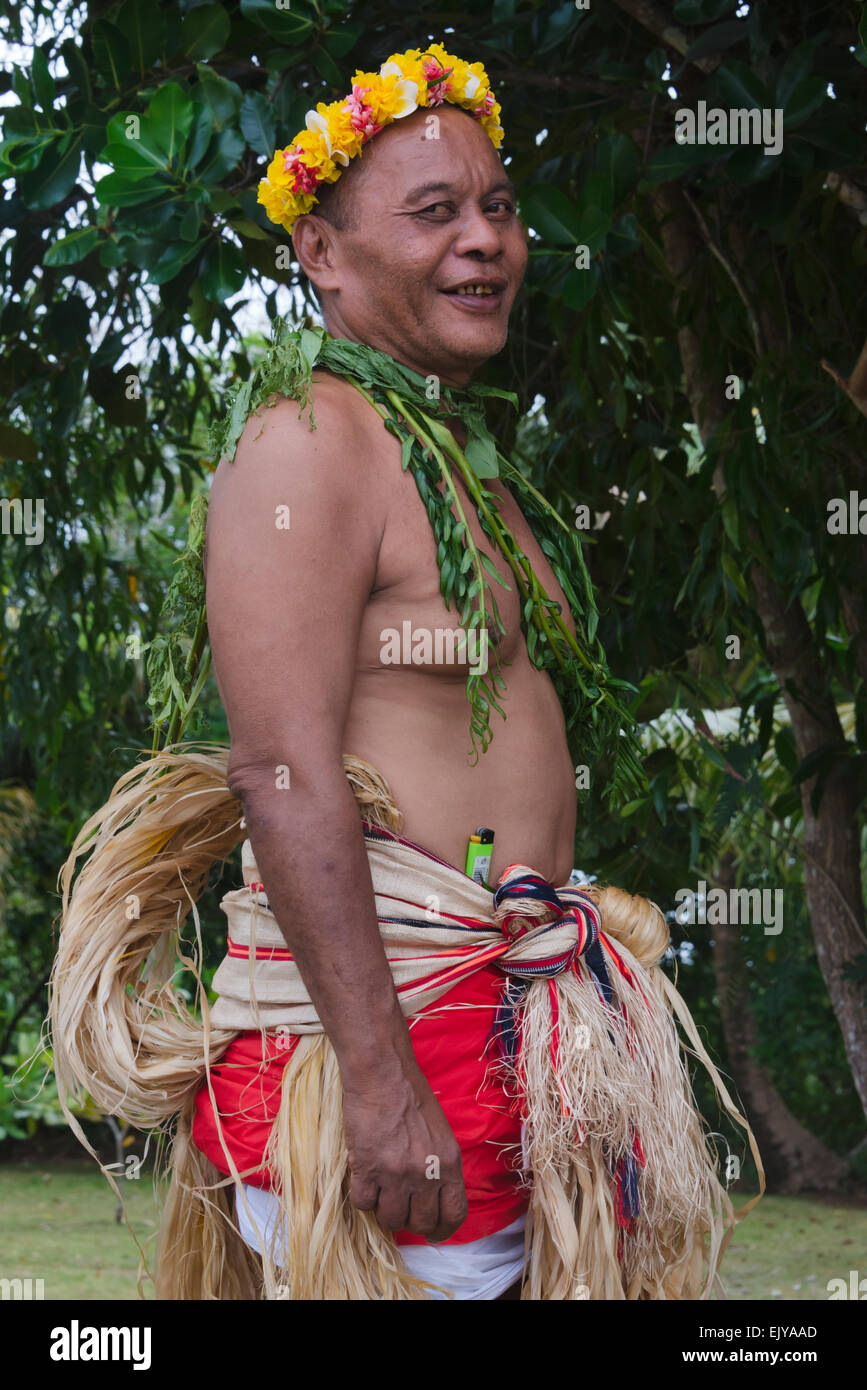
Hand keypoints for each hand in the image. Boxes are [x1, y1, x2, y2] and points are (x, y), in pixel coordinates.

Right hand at [342, 1068, 467, 1241]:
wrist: (382, 1073)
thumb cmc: (410, 1095)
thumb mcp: (440, 1132)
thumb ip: (440, 1165)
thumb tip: (432, 1196)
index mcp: (449, 1162)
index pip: (454, 1214)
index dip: (443, 1230)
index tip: (432, 1233)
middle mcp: (427, 1173)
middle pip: (421, 1223)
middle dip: (411, 1221)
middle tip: (401, 1208)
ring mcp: (396, 1174)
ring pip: (391, 1220)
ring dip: (385, 1211)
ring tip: (381, 1191)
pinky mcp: (368, 1169)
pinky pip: (364, 1204)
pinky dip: (363, 1197)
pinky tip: (364, 1180)